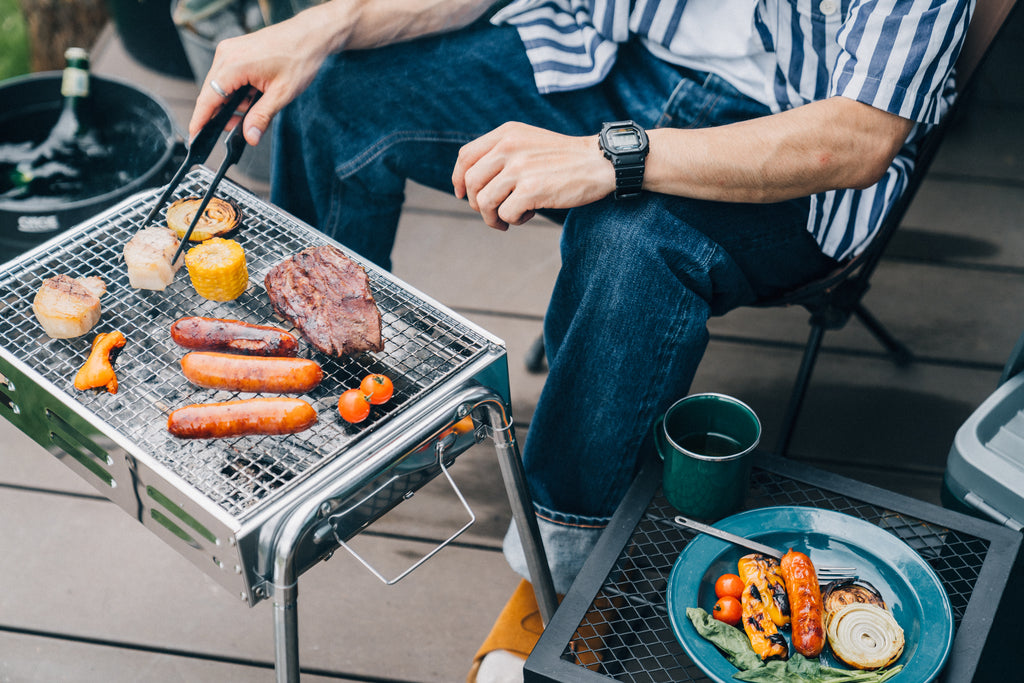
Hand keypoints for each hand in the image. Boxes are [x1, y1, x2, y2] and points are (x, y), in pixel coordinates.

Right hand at [187, 8, 335, 146]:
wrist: (311, 35)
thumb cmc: (300, 57)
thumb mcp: (282, 94)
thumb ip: (262, 117)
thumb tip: (250, 137)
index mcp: (234, 64)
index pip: (208, 98)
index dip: (200, 120)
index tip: (195, 136)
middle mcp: (227, 54)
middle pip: (212, 93)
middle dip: (222, 114)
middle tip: (239, 129)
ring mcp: (230, 50)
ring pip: (220, 86)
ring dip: (232, 103)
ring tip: (252, 110)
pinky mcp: (236, 50)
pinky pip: (227, 76)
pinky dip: (237, 91)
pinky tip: (253, 97)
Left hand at [452, 122, 614, 229]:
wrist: (599, 162)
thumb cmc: (565, 159)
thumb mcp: (529, 143)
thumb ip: (503, 154)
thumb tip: (472, 185)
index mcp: (506, 134)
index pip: (466, 156)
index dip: (458, 179)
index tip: (462, 194)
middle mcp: (508, 147)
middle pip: (471, 183)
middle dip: (477, 204)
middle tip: (493, 213)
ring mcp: (519, 168)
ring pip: (483, 202)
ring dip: (493, 217)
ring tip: (510, 218)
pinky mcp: (531, 189)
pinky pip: (505, 214)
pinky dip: (514, 220)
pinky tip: (528, 215)